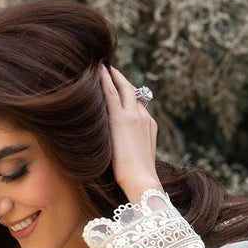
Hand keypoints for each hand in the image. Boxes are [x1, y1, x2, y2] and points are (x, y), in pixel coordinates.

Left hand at [99, 63, 163, 202]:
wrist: (142, 180)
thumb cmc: (139, 180)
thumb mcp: (138, 161)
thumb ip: (131, 150)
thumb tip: (122, 153)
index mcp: (150, 127)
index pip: (139, 105)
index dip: (130, 96)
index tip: (121, 88)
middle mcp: (144, 117)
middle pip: (133, 92)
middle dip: (122, 80)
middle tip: (111, 70)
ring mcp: (133, 116)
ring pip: (123, 88)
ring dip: (112, 75)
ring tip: (101, 66)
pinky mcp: (121, 119)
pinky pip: (111, 93)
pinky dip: (104, 80)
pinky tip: (96, 71)